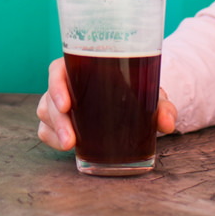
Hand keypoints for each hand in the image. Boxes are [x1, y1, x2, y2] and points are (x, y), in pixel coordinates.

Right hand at [35, 57, 177, 150]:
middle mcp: (68, 84)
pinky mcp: (60, 122)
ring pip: (46, 114)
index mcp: (83, 68)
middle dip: (57, 120)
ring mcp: (61, 103)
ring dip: (55, 131)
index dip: (57, 85)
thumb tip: (168, 123)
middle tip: (71, 140)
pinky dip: (53, 139)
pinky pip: (46, 130)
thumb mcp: (151, 95)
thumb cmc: (137, 90)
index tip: (67, 104)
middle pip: (49, 97)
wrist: (136, 101)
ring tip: (70, 145)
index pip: (58, 70)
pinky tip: (66, 147)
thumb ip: (162, 106)